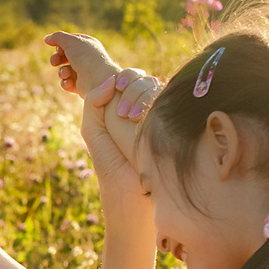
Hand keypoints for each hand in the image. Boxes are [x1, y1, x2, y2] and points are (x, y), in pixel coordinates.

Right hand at [43, 31, 120, 97]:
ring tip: (66, 73)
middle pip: (64, 56)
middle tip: (54, 62)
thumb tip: (46, 38)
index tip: (58, 47)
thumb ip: (57, 37)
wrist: (98, 80)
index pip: (69, 42)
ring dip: (61, 71)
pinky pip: (67, 83)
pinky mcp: (80, 86)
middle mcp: (86, 58)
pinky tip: (69, 82)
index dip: (61, 44)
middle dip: (56, 58)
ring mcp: (83, 72)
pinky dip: (65, 82)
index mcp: (87, 45)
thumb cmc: (86, 57)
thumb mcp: (70, 41)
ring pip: (64, 70)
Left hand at [80, 69, 160, 207]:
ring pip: (159, 86)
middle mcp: (146, 108)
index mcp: (126, 107)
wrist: (132, 192)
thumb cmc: (110, 164)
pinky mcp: (176, 125)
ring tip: (132, 119)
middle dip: (133, 87)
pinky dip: (158, 101)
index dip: (125, 78)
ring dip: (143, 94)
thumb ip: (94, 102)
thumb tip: (112, 80)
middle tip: (123, 114)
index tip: (116, 88)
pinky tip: (146, 120)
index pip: (130, 76)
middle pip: (144, 78)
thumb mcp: (93, 131)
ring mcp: (163, 116)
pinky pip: (172, 100)